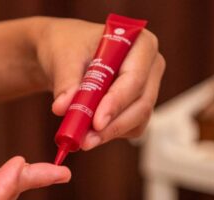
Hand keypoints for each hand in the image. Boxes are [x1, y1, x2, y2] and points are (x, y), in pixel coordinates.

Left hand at [35, 18, 164, 149]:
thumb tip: (62, 107)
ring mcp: (148, 89)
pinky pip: (131, 128)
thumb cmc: (69, 47)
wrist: (66, 55)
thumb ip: (65, 82)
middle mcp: (151, 67)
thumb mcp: (63, 57)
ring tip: (81, 139)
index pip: (134, 78)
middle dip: (113, 125)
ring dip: (109, 133)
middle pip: (141, 103)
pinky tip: (88, 133)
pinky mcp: (139, 108)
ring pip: (137, 120)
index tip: (96, 122)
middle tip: (85, 140)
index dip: (117, 102)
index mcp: (141, 44)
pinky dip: (109, 134)